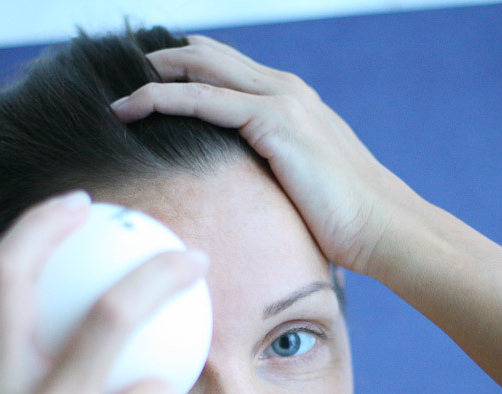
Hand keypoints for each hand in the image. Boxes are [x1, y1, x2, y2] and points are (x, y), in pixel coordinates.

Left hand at [111, 35, 423, 279]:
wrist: (385, 229)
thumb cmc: (347, 224)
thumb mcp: (301, 188)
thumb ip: (270, 177)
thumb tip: (239, 203)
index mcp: (292, 102)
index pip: (228, 70)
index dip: (186, 69)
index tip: (148, 82)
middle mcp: (286, 90)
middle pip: (209, 57)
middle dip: (163, 61)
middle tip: (124, 76)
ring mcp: (281, 100)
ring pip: (201, 69)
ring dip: (154, 76)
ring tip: (117, 93)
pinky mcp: (274, 121)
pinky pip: (203, 100)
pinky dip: (162, 99)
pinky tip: (131, 107)